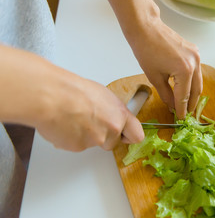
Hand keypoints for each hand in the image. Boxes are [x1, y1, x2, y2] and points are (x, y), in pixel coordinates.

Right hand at [0, 45, 143, 151]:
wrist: (52, 97)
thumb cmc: (74, 91)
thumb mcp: (103, 95)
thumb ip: (111, 110)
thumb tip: (111, 114)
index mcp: (120, 115)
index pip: (137, 135)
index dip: (129, 136)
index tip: (125, 135)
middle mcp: (110, 130)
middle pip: (112, 142)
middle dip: (103, 136)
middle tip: (90, 122)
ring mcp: (94, 141)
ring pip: (93, 143)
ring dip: (86, 135)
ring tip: (74, 118)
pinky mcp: (78, 147)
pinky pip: (77, 145)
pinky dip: (71, 138)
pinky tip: (66, 124)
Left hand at [131, 19, 202, 118]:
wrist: (146, 28)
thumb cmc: (146, 50)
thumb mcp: (155, 77)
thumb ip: (166, 94)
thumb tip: (172, 105)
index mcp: (184, 71)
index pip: (184, 96)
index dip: (182, 109)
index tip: (181, 118)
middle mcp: (195, 63)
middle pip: (196, 90)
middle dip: (191, 104)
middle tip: (187, 114)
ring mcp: (196, 56)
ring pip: (198, 81)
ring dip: (193, 93)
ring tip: (187, 104)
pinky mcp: (194, 51)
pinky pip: (196, 71)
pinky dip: (192, 81)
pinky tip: (186, 88)